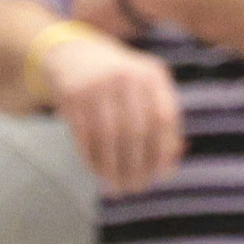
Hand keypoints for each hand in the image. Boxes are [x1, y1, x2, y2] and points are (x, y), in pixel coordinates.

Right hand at [38, 25, 184, 193]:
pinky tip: (98, 172)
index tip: (159, 176)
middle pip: (136, 131)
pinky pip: (85, 135)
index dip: (163, 151)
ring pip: (109, 137)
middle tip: (136, 188)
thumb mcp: (146, 90)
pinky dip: (92, 158)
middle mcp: (127, 76)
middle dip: (137, 166)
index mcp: (152, 74)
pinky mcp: (72, 95)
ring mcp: (98, 85)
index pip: (165, 118)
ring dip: (113, 168)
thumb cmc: (121, 83)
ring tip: (117, 188)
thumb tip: (171, 168)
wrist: (75, 54)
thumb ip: (162, 123)